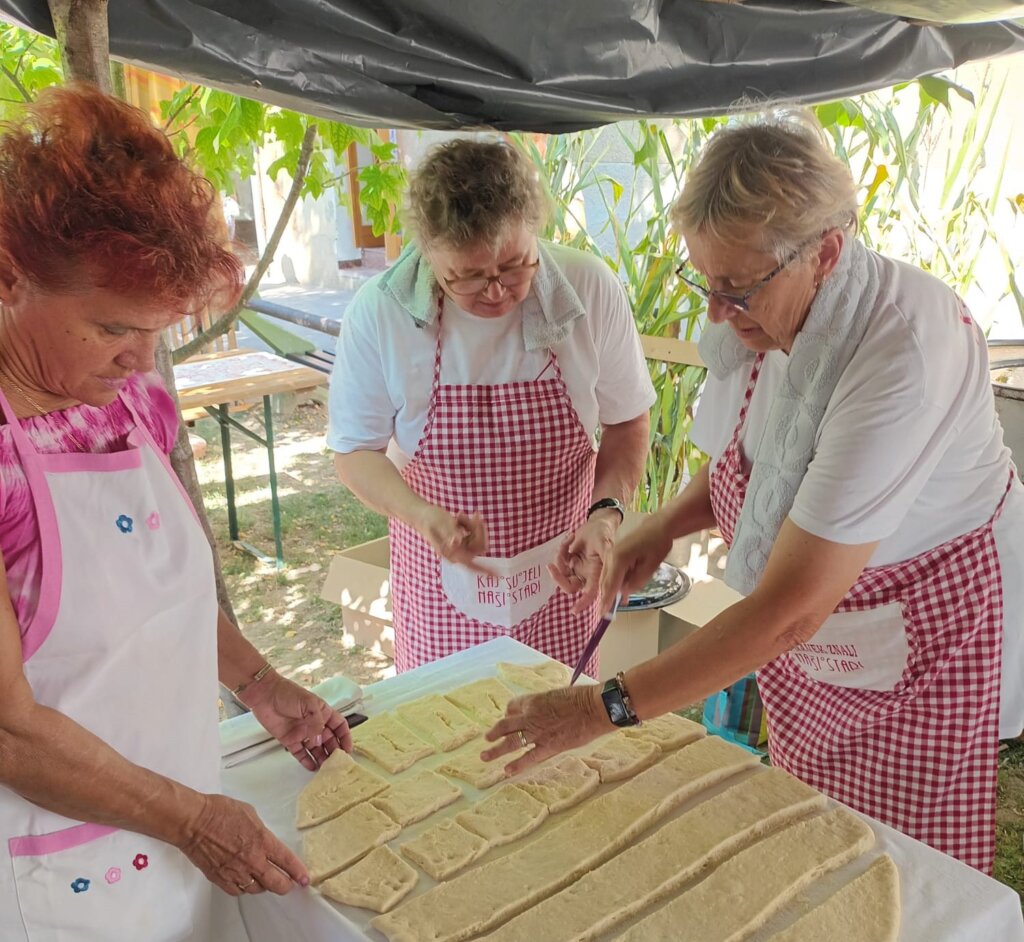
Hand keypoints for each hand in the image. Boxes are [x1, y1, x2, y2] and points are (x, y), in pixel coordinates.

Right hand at [177, 793, 308, 895]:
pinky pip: (238, 891)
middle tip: (289, 884)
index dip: (298, 872)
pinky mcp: (220, 878)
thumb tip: (264, 840)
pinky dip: (244, 888)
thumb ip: (261, 832)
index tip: (304, 878)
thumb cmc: (220, 812)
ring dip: (264, 885)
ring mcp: (236, 872)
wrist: (194, 821)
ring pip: (257, 889)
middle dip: (286, 885)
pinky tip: (245, 881)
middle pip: (276, 883)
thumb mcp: (251, 814)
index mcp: (263, 841)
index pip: (287, 861)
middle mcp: (252, 860)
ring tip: (265, 880)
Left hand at [239, 672, 350, 770]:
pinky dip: (306, 760)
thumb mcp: (308, 703)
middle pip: (329, 740)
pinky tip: (312, 767)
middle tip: (338, 763)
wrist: (265, 695)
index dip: (345, 737)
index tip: (348, 749)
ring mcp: (303, 733)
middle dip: (334, 751)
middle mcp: (315, 724)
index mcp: (323, 713)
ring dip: (322, 758)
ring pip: (316, 749)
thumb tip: (318, 741)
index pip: (339, 726)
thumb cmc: (288, 693)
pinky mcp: (290, 740)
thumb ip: (316, 722)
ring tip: (326, 768)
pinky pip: (300, 753)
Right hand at [418, 505, 492, 573]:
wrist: (422, 514)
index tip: (496, 575)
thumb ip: (450, 533)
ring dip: (472, 524)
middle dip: (478, 530)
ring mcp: (460, 545)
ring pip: (476, 537)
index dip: (483, 569)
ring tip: (459, 515)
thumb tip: (457, 541)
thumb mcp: (441, 524)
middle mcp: (457, 552)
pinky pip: (473, 532)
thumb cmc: (430, 519)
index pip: (471, 564)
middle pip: (478, 545)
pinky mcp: (461, 538)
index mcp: (452, 553)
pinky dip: (468, 523)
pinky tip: (458, 516)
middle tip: (475, 514)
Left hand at [481, 685, 613, 775]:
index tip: (509, 718)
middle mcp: (530, 716)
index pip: (513, 707)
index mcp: (533, 700)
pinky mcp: (549, 746)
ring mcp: (538, 733)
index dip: (509, 713)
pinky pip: (529, 758)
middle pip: (506, 725)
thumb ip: (545, 704)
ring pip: (511, 742)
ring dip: (496, 750)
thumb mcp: (557, 694)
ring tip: (485, 756)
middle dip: (494, 732)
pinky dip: (517, 765)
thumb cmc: (580, 697)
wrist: (594, 707)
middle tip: (487, 738)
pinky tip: (506, 771)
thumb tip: (542, 712)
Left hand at [548, 514, 617, 613]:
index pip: (590, 593)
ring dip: (560, 557)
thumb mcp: (606, 544)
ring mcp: (577, 568)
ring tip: (569, 540)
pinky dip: (561, 548)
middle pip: (569, 586)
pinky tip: (570, 538)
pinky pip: (559, 560)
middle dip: (558, 578)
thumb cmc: (604, 534)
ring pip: (562, 573)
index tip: (574, 610)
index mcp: (597, 574)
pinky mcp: (569, 561)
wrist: (597, 524)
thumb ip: (606, 556)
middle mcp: (586, 575)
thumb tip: (609, 567)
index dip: (583, 603)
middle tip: (551, 566)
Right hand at [599, 513, 673, 612]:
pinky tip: (623, 591)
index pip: (610, 584)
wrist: (657, 526)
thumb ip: (637, 581)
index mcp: (619, 558)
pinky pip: (612, 573)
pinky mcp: (615, 555)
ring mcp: (611, 555)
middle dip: (606, 598)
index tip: (603, 614)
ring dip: (612, 591)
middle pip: (605, 582)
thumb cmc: (657, 543)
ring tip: (619, 603)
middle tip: (606, 614)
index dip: (607, 600)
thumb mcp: (651, 565)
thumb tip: (625, 592)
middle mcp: (611, 556)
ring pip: (607, 578)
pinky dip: (615, 583)